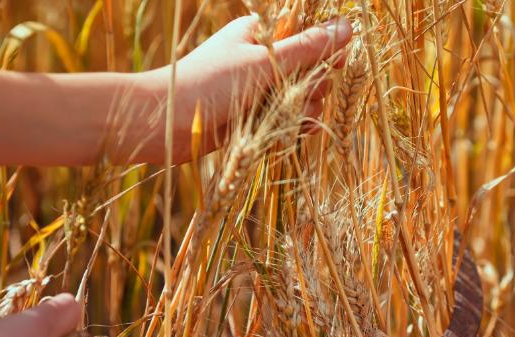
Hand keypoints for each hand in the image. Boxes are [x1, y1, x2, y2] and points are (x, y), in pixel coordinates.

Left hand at [131, 15, 352, 163]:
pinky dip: (296, 125)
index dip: (327, 50)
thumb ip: (308, 47)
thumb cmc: (210, 83)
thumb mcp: (264, 63)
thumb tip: (347, 26)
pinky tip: (301, 132)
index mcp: (261, 34)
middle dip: (315, 84)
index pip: (309, 34)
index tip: (336, 64)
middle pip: (311, 68)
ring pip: (302, 96)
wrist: (167, 123)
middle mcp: (262, 59)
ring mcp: (259, 89)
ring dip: (306, 108)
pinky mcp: (256, 117)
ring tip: (293, 117)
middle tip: (302, 94)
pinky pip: (289, 118)